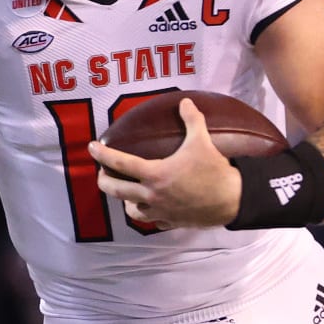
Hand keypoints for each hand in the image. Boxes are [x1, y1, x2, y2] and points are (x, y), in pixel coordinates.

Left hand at [88, 98, 242, 229]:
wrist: (232, 200)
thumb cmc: (214, 171)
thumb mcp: (202, 141)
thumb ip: (192, 120)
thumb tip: (185, 102)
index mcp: (155, 174)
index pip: (120, 162)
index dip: (103, 154)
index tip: (92, 148)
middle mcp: (152, 195)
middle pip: (116, 190)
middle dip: (104, 181)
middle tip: (102, 174)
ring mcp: (160, 211)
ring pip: (132, 210)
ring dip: (125, 201)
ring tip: (126, 194)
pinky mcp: (171, 222)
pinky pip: (153, 221)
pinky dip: (149, 214)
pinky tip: (152, 209)